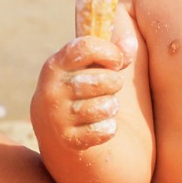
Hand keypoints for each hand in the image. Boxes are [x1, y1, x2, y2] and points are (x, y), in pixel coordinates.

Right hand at [33, 34, 135, 149]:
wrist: (55, 129)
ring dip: (112, 106)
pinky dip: (108, 128)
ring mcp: (57, 116)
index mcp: (56, 65)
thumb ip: (113, 52)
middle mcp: (51, 90)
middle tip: (109, 87)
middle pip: (101, 79)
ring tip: (103, 106)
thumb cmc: (81, 88)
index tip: (116, 61)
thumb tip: (130, 44)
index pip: (85, 47)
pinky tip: (98, 125)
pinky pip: (104, 130)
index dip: (109, 52)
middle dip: (114, 82)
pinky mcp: (68, 139)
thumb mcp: (90, 66)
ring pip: (104, 107)